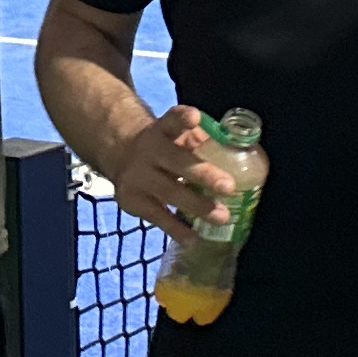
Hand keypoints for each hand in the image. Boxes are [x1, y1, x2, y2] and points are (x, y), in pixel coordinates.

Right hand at [98, 103, 235, 246]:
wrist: (121, 153)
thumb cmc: (164, 146)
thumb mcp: (177, 136)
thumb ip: (200, 142)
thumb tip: (237, 151)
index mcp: (163, 130)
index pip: (172, 120)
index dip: (183, 118)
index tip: (195, 118)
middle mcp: (149, 151)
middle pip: (177, 162)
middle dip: (204, 174)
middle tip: (229, 186)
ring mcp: (138, 176)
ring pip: (170, 192)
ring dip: (197, 206)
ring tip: (221, 217)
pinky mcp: (131, 199)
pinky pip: (157, 216)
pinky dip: (176, 229)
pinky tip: (194, 238)